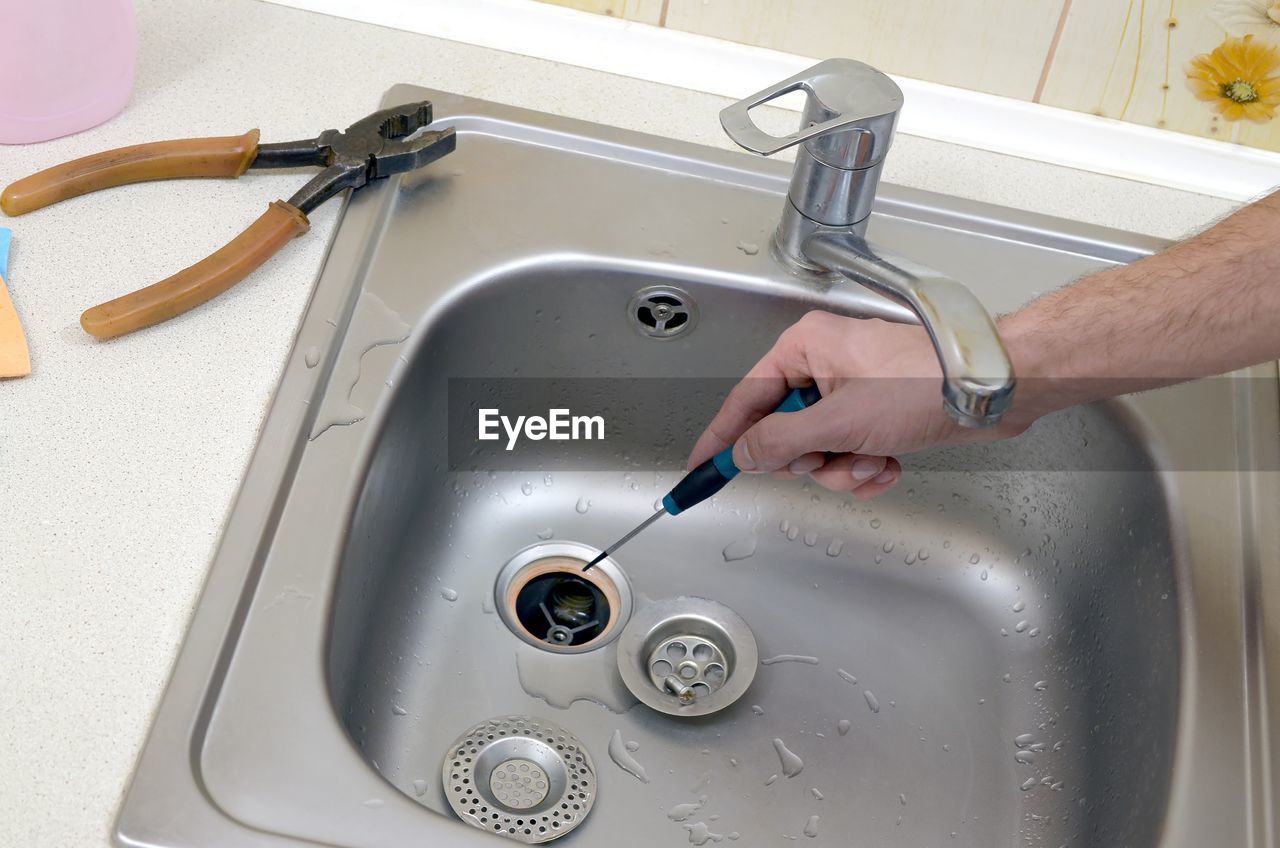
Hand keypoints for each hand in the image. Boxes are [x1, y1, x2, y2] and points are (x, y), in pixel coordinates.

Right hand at [686, 311, 1024, 497]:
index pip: (745, 399)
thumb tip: (743, 453)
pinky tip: (890, 463)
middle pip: (782, 432)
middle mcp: (824, 365)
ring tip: (872, 460)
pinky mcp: (877, 414)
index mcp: (804, 348)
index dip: (723, 438)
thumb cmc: (926, 383)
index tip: (702, 466)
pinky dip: (866, 467)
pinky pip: (849, 453)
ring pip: (818, 451)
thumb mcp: (838, 420)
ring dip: (843, 468)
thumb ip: (780, 441)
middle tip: (828, 458)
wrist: (991, 388)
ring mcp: (851, 391)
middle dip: (809, 459)